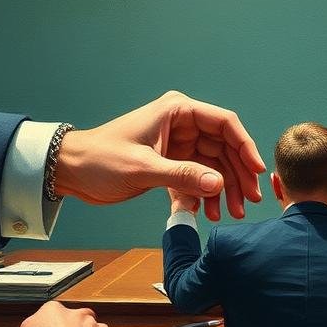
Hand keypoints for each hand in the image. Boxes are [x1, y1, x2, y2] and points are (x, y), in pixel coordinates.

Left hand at [54, 91, 266, 220]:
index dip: (245, 147)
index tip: (257, 172)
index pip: (224, 124)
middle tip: (248, 202)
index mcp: (177, 112)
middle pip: (224, 148)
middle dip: (237, 176)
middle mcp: (182, 125)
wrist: (69, 171)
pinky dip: (204, 196)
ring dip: (223, 190)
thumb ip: (183, 176)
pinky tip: (206, 213)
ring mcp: (178, 145)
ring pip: (214, 166)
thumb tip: (219, 184)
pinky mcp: (171, 163)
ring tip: (231, 214)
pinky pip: (197, 178)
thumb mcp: (143, 168)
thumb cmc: (99, 159)